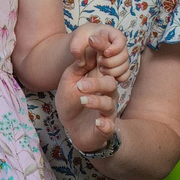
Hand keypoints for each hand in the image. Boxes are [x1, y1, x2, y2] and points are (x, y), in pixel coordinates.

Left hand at [55, 27, 126, 147]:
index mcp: (99, 80)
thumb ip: (78, 67)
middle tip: (80, 85)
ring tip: (82, 100)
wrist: (70, 127)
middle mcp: (107, 94)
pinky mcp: (105, 129)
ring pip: (109, 104)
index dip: (103, 60)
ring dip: (96, 102)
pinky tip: (98, 123)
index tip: (93, 52)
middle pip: (110, 84)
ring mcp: (107, 111)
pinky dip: (105, 125)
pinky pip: (109, 127)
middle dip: (97, 83)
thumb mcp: (69, 81)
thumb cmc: (70, 101)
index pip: (106, 66)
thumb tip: (88, 50)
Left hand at [68, 23, 130, 89]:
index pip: (121, 39)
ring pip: (125, 66)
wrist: (83, 44)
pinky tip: (107, 75)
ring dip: (113, 70)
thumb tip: (82, 63)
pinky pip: (126, 74)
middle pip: (125, 55)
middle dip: (112, 61)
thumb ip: (76, 48)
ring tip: (101, 69)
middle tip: (99, 61)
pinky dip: (119, 77)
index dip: (116, 48)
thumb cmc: (82, 38)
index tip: (105, 53)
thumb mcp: (77, 39)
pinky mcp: (119, 67)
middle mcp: (119, 46)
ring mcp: (120, 57)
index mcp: (112, 34)